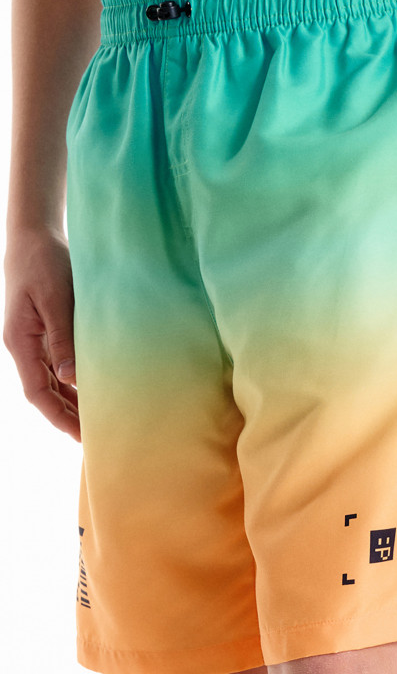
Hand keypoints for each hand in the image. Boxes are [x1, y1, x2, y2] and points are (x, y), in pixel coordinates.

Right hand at [3, 227, 80, 441]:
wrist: (35, 236)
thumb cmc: (43, 262)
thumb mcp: (55, 298)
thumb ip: (63, 337)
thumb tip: (72, 376)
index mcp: (20, 342)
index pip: (37, 392)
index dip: (58, 416)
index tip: (80, 435)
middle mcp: (25, 346)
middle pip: (45, 392)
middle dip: (67, 416)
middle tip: (96, 437)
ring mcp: (35, 340)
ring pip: (53, 380)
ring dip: (72, 400)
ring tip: (98, 420)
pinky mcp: (47, 330)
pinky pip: (60, 364)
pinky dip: (75, 379)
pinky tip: (94, 388)